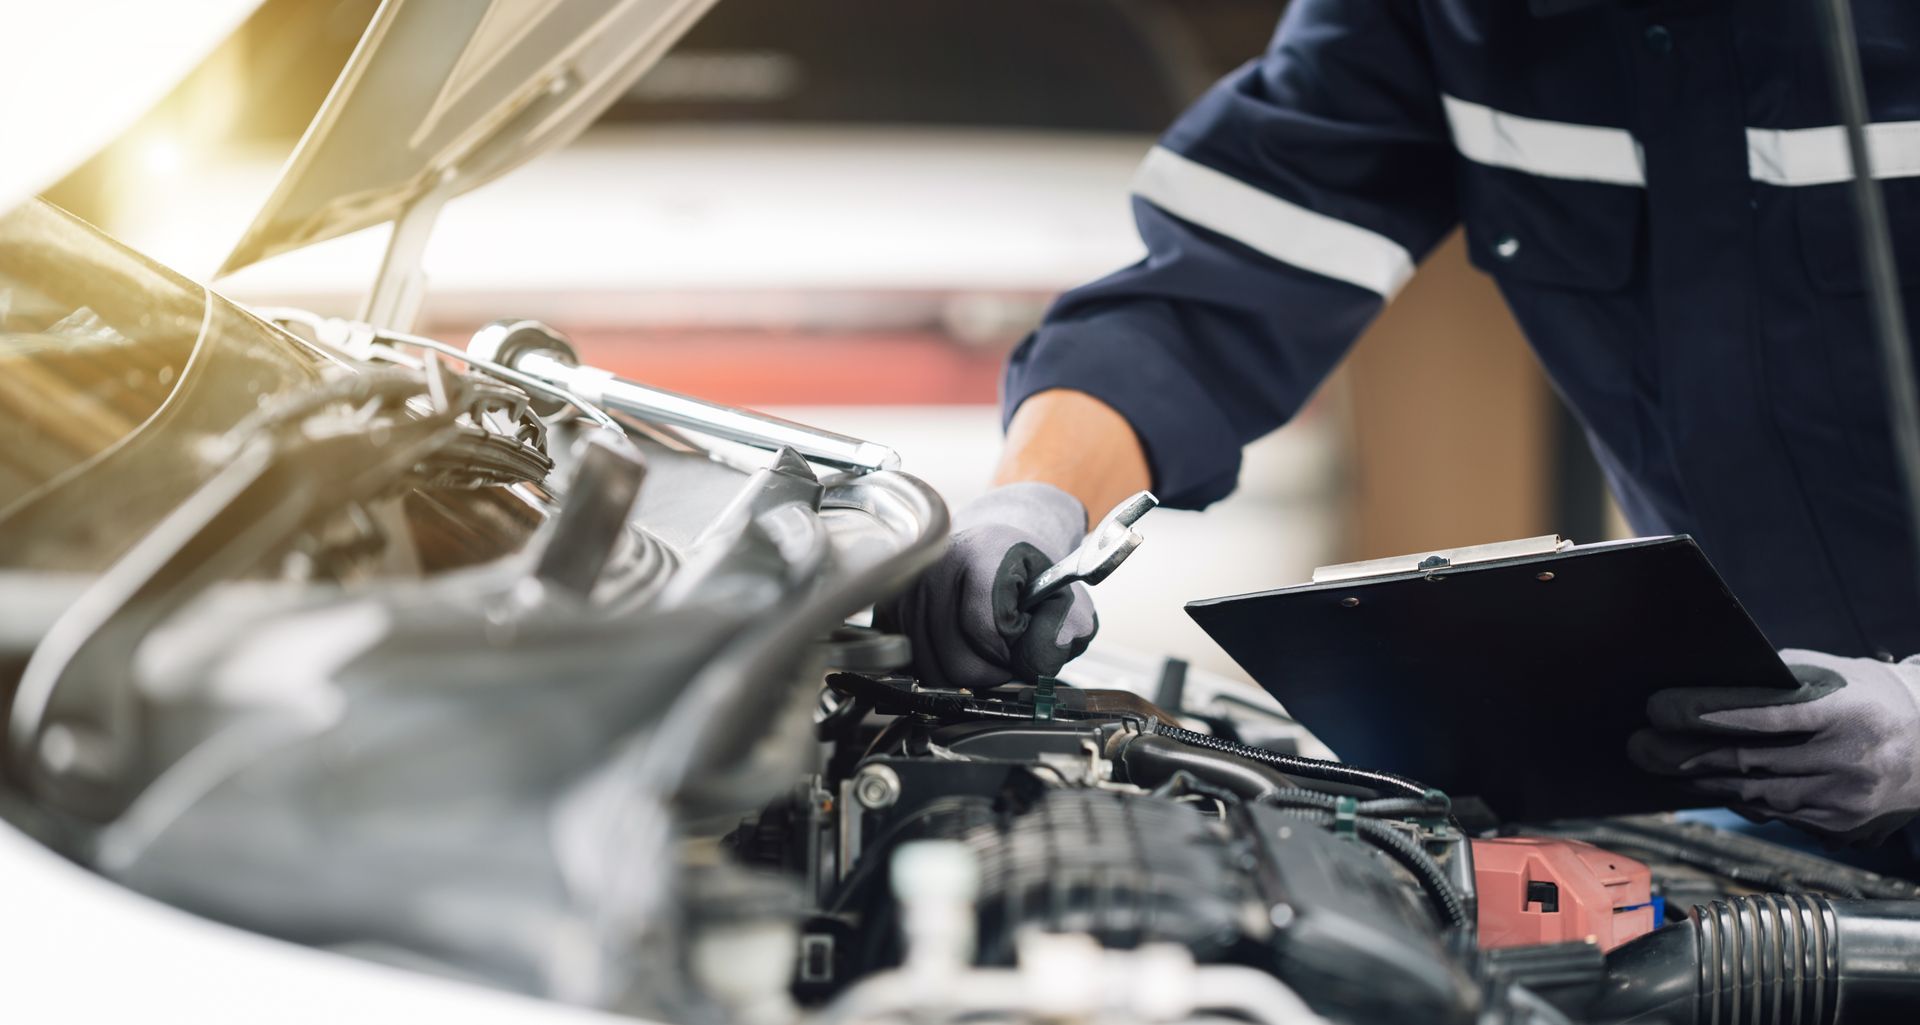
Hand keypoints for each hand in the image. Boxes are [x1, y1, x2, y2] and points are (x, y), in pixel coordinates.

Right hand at [875, 482, 1096, 690]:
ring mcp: (906, 590)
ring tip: (985, 649)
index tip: (1022, 636)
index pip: (988, 630)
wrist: (994, 548)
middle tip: (1007, 654)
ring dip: (966, 675)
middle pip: (958, 661)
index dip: (1012, 649)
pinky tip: (959, 648)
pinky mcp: (888, 610)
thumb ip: (1065, 630)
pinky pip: (914, 666)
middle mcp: (934, 566)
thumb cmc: (1026, 576)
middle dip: (992, 671)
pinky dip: (940, 669)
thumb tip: (1036, 665)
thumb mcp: (1064, 597)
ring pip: (934, 671)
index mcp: (982, 553)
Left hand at [1629, 649, 1919, 844]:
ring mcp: (1847, 797)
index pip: (1766, 714)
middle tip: (1640, 747)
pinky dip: (1739, 800)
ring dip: (1704, 781)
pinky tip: (1708, 785)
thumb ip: (1780, 679)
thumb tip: (1711, 681)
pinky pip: (1777, 814)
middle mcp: (1850, 757)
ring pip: (1758, 795)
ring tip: (1662, 766)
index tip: (1660, 710)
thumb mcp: (1836, 675)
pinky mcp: (1842, 823)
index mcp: (1848, 711)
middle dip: (1687, 754)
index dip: (1708, 714)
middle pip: (1751, 761)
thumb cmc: (1871, 698)